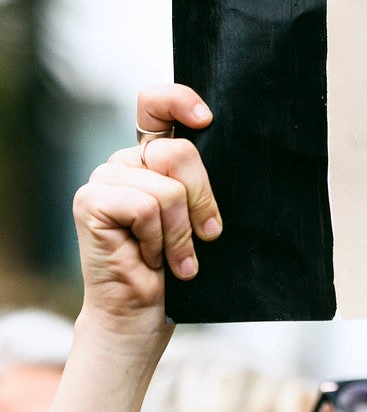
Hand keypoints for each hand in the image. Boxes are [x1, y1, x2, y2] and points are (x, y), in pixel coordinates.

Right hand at [74, 84, 220, 335]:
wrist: (144, 310)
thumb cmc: (180, 261)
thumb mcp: (202, 212)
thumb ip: (201, 179)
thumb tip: (230, 147)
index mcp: (153, 154)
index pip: (156, 104)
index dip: (180, 100)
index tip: (206, 120)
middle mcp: (126, 161)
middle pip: (179, 152)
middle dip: (202, 200)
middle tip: (207, 235)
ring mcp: (104, 178)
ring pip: (166, 187)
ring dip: (180, 231)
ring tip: (175, 256)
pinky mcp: (90, 201)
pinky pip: (146, 207)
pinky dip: (158, 238)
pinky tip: (149, 257)